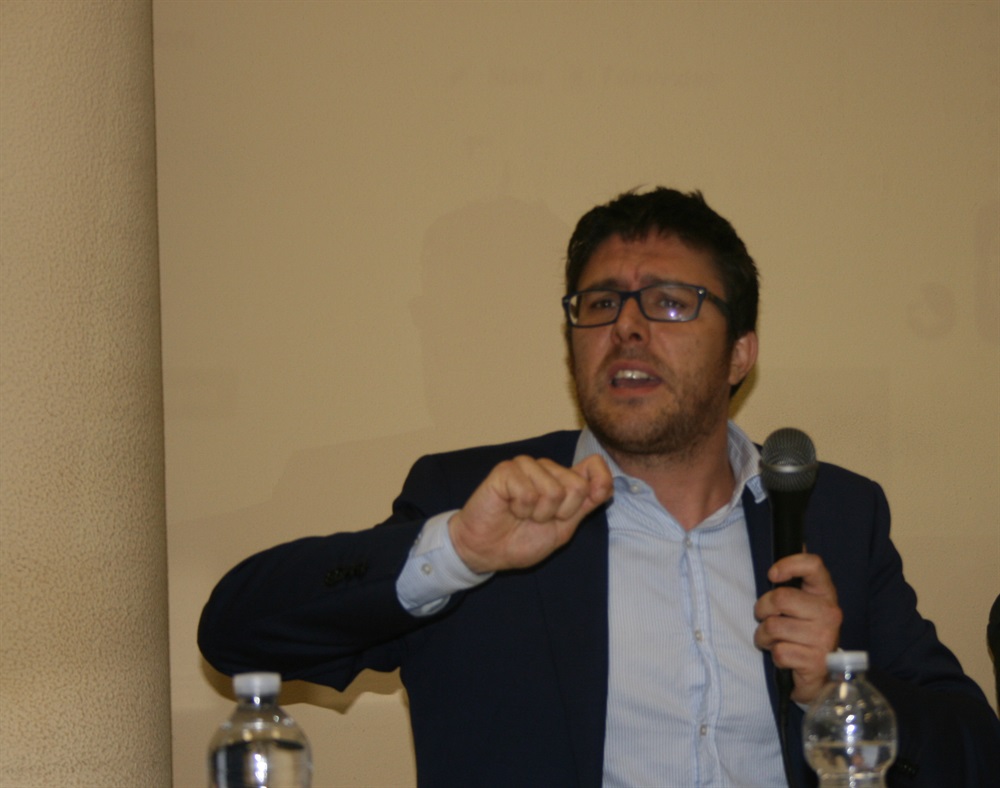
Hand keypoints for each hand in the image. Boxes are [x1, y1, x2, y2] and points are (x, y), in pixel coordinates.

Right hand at [449, 454, 612, 573]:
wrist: (486, 551)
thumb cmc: (521, 540)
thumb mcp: (563, 528)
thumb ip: (585, 505)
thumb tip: (606, 484)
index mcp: (563, 479)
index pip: (595, 465)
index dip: (597, 485)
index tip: (575, 510)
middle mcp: (547, 468)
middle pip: (577, 486)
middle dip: (560, 514)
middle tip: (537, 519)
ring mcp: (526, 466)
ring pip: (554, 491)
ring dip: (538, 514)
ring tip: (521, 515)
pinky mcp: (506, 470)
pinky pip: (529, 493)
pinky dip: (520, 510)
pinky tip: (509, 509)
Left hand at [753, 553, 842, 703]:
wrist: (821, 677)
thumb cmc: (803, 634)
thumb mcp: (802, 605)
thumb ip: (795, 581)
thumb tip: (796, 542)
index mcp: (826, 594)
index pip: (813, 565)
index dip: (788, 564)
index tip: (772, 575)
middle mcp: (830, 613)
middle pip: (780, 598)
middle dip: (762, 610)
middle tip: (766, 619)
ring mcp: (824, 638)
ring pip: (773, 627)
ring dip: (764, 636)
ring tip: (775, 641)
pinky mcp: (815, 662)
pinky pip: (778, 652)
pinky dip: (774, 656)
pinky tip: (786, 657)